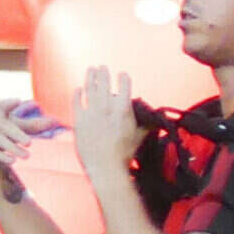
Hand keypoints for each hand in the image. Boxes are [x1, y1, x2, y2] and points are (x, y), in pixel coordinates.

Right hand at [0, 99, 61, 172]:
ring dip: (11, 147)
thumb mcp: (21, 129)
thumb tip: (56, 121)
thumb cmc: (6, 134)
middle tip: (30, 143)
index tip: (17, 101)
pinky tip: (11, 161)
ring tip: (26, 156)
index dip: (8, 103)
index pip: (1, 104)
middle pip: (1, 125)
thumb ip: (37, 125)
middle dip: (16, 134)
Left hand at [73, 66, 144, 181]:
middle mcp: (107, 109)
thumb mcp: (139, 138)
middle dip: (104, 74)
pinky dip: (77, 94)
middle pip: (104, 85)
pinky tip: (78, 89)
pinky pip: (77, 103)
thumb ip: (146, 126)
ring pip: (90, 90)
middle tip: (102, 66)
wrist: (105, 166)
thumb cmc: (124, 154)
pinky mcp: (79, 121)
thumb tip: (156, 122)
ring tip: (91, 69)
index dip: (123, 79)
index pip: (124, 88)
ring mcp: (91, 114)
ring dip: (90, 78)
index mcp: (123, 111)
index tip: (122, 74)